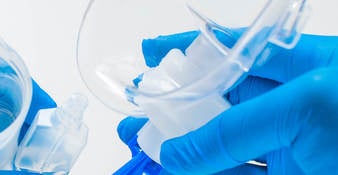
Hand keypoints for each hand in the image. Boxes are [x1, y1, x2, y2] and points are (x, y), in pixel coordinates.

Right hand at [117, 31, 337, 173]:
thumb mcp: (303, 107)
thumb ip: (231, 131)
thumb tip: (174, 153)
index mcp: (293, 68)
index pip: (228, 50)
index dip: (187, 49)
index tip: (151, 53)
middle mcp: (286, 105)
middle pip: (215, 105)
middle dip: (172, 110)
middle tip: (137, 118)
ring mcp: (285, 147)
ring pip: (219, 148)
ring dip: (178, 152)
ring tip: (140, 152)